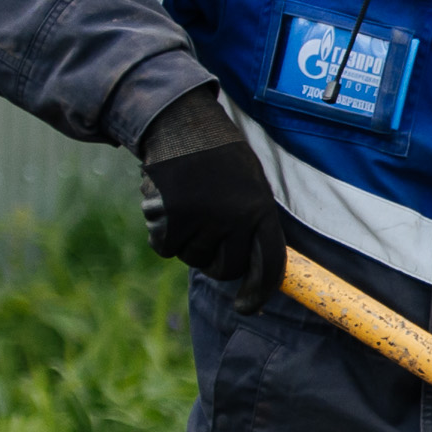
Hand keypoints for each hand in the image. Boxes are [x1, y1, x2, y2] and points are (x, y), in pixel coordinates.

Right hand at [133, 92, 291, 294]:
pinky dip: (163, 234)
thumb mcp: (250, 185)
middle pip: (226, 269)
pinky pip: (165, 248)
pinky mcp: (172, 219)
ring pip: (192, 258)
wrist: (181, 124)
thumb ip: (251, 223)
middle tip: (205, 234)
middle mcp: (237, 219)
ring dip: (186, 241)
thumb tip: (250, 268)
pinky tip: (168, 204)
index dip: (258, 291)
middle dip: (213, 261)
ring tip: (188, 203)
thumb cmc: (218, 156)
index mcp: (262, 210)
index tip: (246, 307)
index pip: (268, 264)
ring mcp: (204, 220)